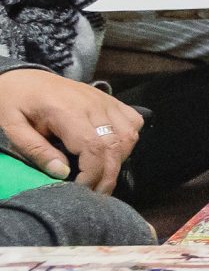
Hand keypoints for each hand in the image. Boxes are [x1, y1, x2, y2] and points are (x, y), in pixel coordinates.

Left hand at [0, 68, 143, 191]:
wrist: (23, 77)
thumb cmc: (15, 102)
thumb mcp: (12, 127)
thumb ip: (36, 150)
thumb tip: (62, 173)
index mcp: (66, 111)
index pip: (93, 147)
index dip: (92, 174)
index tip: (81, 189)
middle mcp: (92, 104)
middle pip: (115, 146)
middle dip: (108, 176)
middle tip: (95, 193)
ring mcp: (105, 101)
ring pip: (128, 136)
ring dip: (119, 160)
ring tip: (100, 173)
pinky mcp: (111, 100)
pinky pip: (133, 123)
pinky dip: (128, 141)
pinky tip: (111, 150)